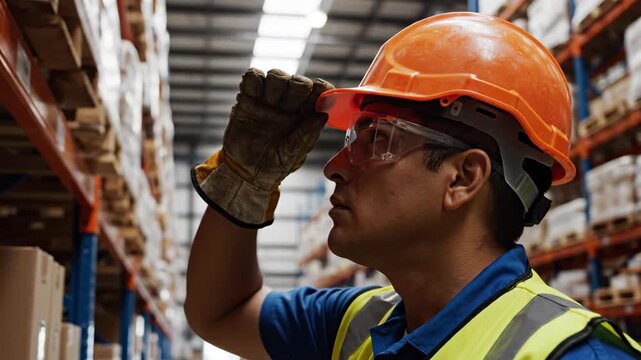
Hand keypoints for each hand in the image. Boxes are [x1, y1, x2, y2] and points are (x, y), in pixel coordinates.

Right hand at [192, 68, 333, 227]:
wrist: (244, 172)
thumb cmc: (273, 167)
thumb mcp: (291, 156)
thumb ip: (305, 136)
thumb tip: (323, 115)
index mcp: (306, 116)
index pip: (319, 93)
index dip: (321, 88)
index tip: (318, 90)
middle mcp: (289, 105)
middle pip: (298, 81)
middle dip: (295, 85)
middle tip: (286, 103)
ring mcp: (269, 100)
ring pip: (276, 75)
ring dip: (274, 83)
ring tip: (267, 103)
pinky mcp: (248, 98)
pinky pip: (253, 77)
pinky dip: (253, 78)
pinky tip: (252, 94)